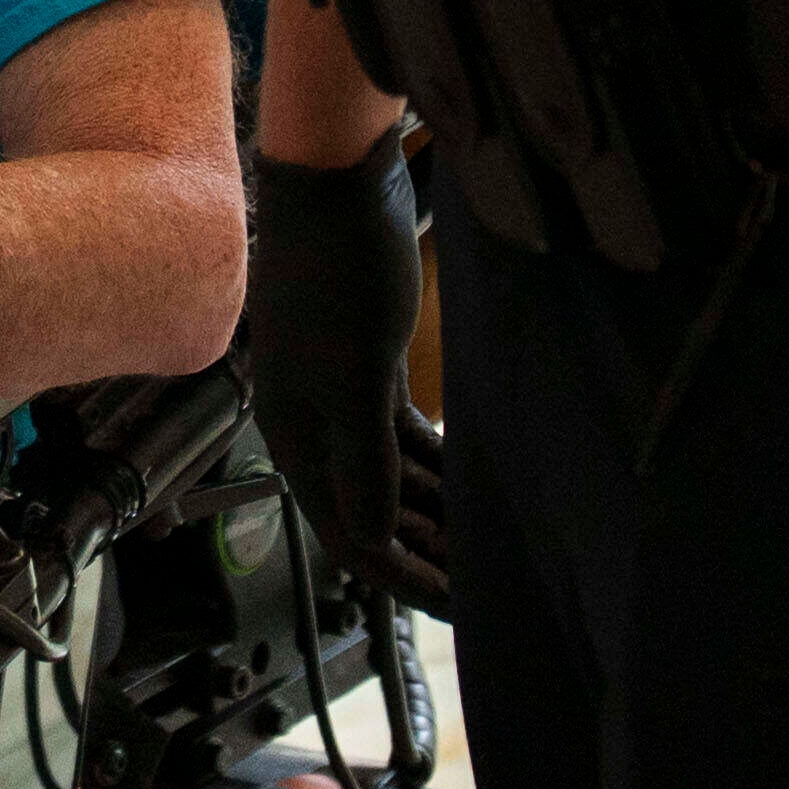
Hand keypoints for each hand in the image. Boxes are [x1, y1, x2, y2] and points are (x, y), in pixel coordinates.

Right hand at [247, 150, 448, 615]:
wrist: (335, 179)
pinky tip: (474, 479)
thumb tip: (372, 541)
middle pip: (371, 511)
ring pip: (392, 476)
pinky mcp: (370, 363)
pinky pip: (404, 436)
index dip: (404, 578)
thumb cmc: (338, 270)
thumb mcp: (356, 372)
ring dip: (435, 511)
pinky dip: (436, 464)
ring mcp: (342, 393)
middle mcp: (313, 423)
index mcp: (296, 435)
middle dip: (427, 552)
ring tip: (491, 542)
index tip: (462, 608)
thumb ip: (363, 460)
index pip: (349, 535)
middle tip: (492, 586)